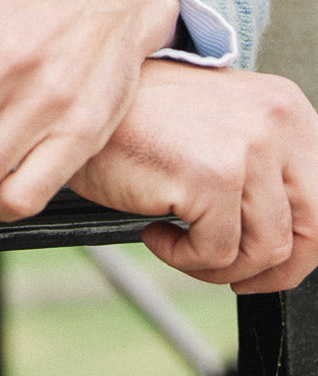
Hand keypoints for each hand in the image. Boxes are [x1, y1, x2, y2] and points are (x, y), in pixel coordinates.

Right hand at [69, 59, 317, 292]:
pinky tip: (157, 233)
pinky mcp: (210, 177)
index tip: (264, 261)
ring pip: (265, 251)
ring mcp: (246, 148)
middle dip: (273, 270)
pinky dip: (183, 259)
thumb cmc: (142, 119)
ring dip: (219, 266)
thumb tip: (298, 239)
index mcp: (286, 107)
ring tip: (180, 243)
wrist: (82, 102)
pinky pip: (216, 255)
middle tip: (232, 274)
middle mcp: (276, 122)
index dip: (297, 245)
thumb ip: (266, 169)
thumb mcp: (224, 127)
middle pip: (311, 231)